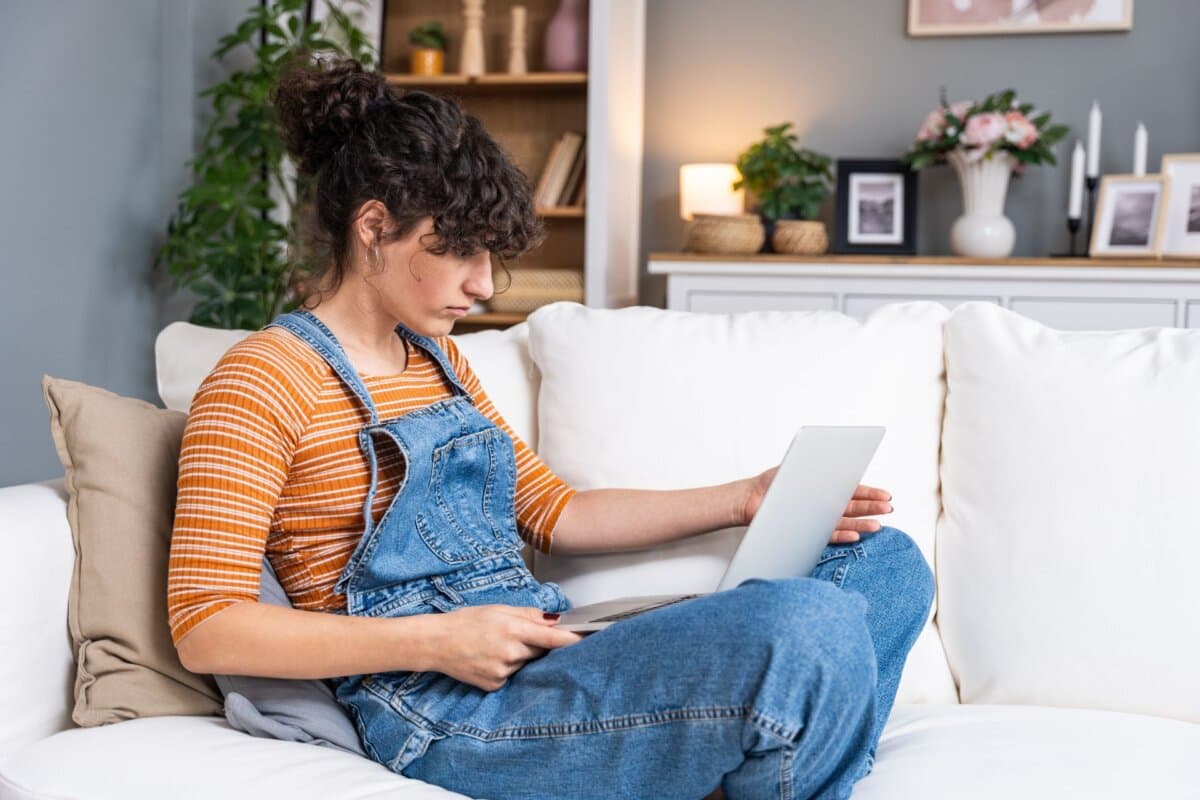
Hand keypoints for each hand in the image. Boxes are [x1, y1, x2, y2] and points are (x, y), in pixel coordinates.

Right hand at [430, 604, 582, 691]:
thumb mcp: (498, 609)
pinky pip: (512, 675)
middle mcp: (509, 652)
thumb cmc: (466, 622)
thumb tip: (555, 620)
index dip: (571, 640)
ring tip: (496, 646)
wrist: (437, 643)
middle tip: (516, 635)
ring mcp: (502, 671)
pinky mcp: (494, 684)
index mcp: (511, 629)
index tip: (587, 639)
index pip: (551, 639)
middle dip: (536, 644)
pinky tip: (489, 658)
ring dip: (519, 655)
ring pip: (525, 663)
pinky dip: (507, 667)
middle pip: (540, 651)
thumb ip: (529, 615)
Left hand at [740, 466, 892, 543]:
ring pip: (845, 521)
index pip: (853, 490)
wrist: (753, 498)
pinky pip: (828, 534)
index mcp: (826, 486)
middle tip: (889, 508)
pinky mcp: (808, 531)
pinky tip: (855, 535)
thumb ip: (818, 468)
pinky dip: (841, 534)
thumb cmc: (775, 481)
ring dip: (862, 523)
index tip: (886, 495)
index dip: (870, 493)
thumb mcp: (798, 468)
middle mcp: (825, 504)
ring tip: (878, 525)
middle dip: (872, 507)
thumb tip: (838, 467)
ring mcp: (818, 518)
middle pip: (853, 506)